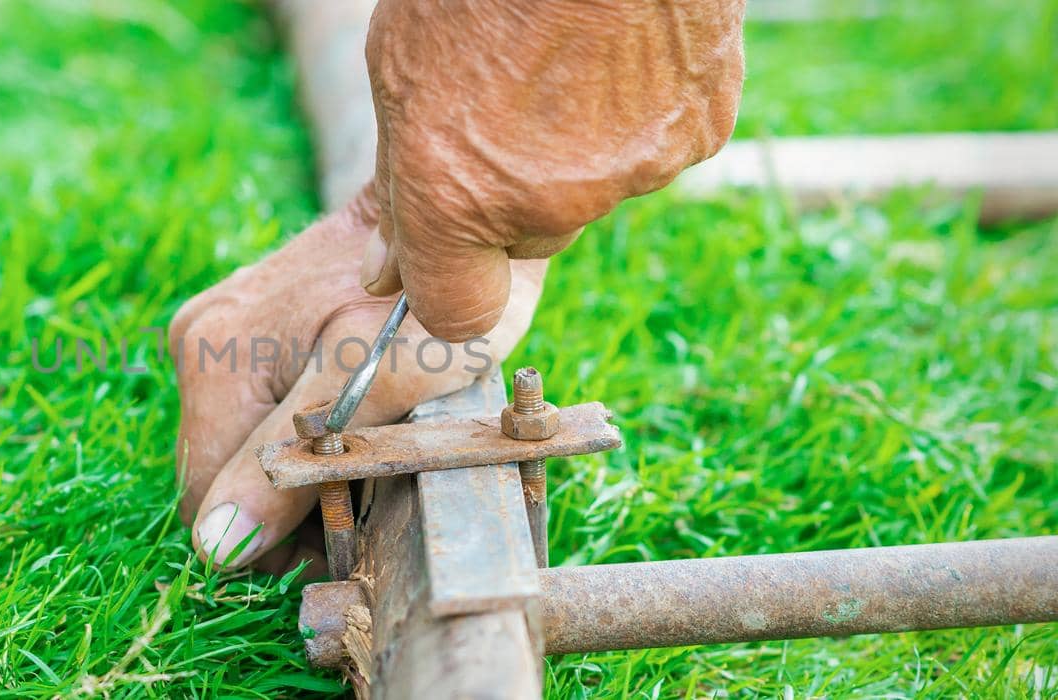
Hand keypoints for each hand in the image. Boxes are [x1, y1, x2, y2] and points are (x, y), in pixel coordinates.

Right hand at [171, 189, 545, 571]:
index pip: (215, 505)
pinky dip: (299, 431)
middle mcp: (198, 342)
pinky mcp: (239, 327)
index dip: (283, 534)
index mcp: (214, 360)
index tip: (357, 506)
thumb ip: (294, 457)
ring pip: (238, 450)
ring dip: (299, 466)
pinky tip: (352, 408)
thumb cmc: (432, 297)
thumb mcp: (378, 384)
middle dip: (292, 497)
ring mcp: (215, 330)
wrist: (451, 207)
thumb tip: (219, 545)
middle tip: (373, 469)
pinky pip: (253, 413)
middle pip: (222, 478)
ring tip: (369, 434)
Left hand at [361, 0, 744, 339]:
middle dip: (508, 197)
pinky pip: (652, 152)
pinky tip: (619, 50)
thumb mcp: (400, 67)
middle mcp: (546, 200)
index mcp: (454, 189)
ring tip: (563, 56)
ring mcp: (631, 173)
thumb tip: (386, 270)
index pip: (456, 312)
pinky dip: (635, 117)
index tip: (440, 253)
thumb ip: (400, 181)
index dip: (447, 284)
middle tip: (503, 105)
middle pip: (524, 242)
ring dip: (574, 151)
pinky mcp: (697, 135)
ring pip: (591, 193)